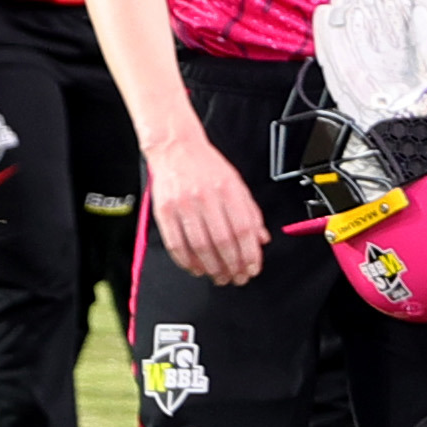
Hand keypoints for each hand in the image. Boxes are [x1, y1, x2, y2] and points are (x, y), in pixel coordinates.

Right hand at [147, 127, 268, 285]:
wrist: (176, 148)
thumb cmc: (207, 167)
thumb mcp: (237, 184)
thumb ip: (251, 212)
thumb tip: (261, 239)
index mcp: (228, 190)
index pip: (243, 229)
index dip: (250, 254)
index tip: (252, 269)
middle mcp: (205, 197)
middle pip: (222, 241)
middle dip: (232, 266)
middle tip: (237, 278)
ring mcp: (183, 204)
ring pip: (199, 246)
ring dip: (212, 268)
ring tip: (219, 276)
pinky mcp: (164, 211)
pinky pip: (176, 244)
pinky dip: (187, 261)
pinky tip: (197, 268)